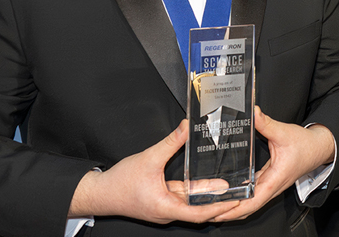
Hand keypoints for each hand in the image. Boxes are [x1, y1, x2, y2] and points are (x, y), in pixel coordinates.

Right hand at [69, 120, 237, 223]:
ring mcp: (165, 207)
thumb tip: (187, 126)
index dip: (218, 207)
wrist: (99, 193)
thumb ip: (170, 142)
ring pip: (191, 203)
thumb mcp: (149, 158)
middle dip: (219, 202)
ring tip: (229, 187)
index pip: (198, 214)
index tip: (234, 201)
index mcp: (165, 207)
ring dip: (208, 196)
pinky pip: (183, 197)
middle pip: (199, 210)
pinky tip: (207, 183)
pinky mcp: (162, 201)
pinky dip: (195, 191)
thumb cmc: (119, 183)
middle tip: (239, 193)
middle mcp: (167, 211)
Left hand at [213, 107, 334, 220]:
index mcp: (275, 180)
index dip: (235, 208)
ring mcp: (269, 185)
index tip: (219, 211)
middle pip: (247, 207)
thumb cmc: (305, 145)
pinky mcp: (268, 181)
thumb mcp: (284, 132)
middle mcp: (271, 187)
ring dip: (232, 207)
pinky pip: (251, 194)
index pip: (252, 201)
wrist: (318, 148)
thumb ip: (266, 123)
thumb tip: (253, 113)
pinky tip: (228, 193)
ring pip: (249, 203)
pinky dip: (239, 197)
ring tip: (212, 205)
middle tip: (207, 211)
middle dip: (227, 212)